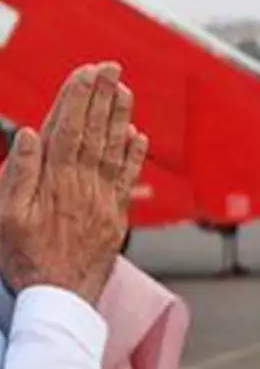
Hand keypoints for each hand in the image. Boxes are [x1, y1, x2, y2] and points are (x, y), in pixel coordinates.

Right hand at [0, 62, 147, 304]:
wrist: (60, 301)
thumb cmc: (26, 260)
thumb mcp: (6, 216)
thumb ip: (19, 173)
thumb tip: (29, 133)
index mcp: (55, 181)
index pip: (69, 128)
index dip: (78, 96)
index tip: (87, 71)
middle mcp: (83, 186)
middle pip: (95, 132)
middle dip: (102, 96)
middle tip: (112, 67)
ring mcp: (103, 201)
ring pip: (114, 150)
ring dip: (119, 118)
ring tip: (124, 91)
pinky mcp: (115, 217)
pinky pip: (128, 180)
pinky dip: (133, 155)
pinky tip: (137, 136)